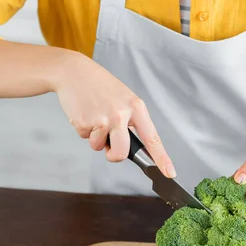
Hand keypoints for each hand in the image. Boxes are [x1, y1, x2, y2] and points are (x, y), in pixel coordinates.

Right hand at [53, 51, 175, 177]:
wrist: (75, 72)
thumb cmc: (101, 86)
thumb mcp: (124, 99)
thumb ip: (130, 120)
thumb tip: (133, 147)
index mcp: (136, 107)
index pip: (152, 138)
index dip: (162, 158)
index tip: (170, 173)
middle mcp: (121, 114)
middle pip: (122, 152)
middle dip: (113, 154)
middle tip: (109, 144)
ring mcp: (102, 118)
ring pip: (100, 147)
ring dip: (96, 138)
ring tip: (95, 116)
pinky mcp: (84, 122)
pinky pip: (85, 137)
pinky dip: (84, 129)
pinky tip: (84, 112)